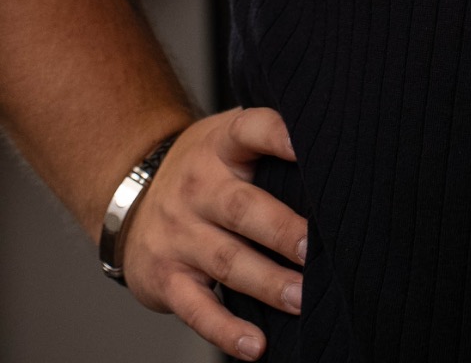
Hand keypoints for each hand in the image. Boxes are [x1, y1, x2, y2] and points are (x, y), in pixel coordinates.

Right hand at [121, 107, 307, 358]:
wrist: (130, 195)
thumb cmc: (203, 170)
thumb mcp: (228, 141)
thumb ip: (271, 142)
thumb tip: (338, 156)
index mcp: (221, 146)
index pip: (250, 130)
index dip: (277, 135)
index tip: (306, 147)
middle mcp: (198, 188)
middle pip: (242, 208)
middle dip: (281, 230)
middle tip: (315, 248)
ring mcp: (180, 235)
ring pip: (227, 261)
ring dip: (268, 283)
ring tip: (303, 298)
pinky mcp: (167, 279)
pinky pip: (198, 309)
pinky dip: (226, 331)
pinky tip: (256, 345)